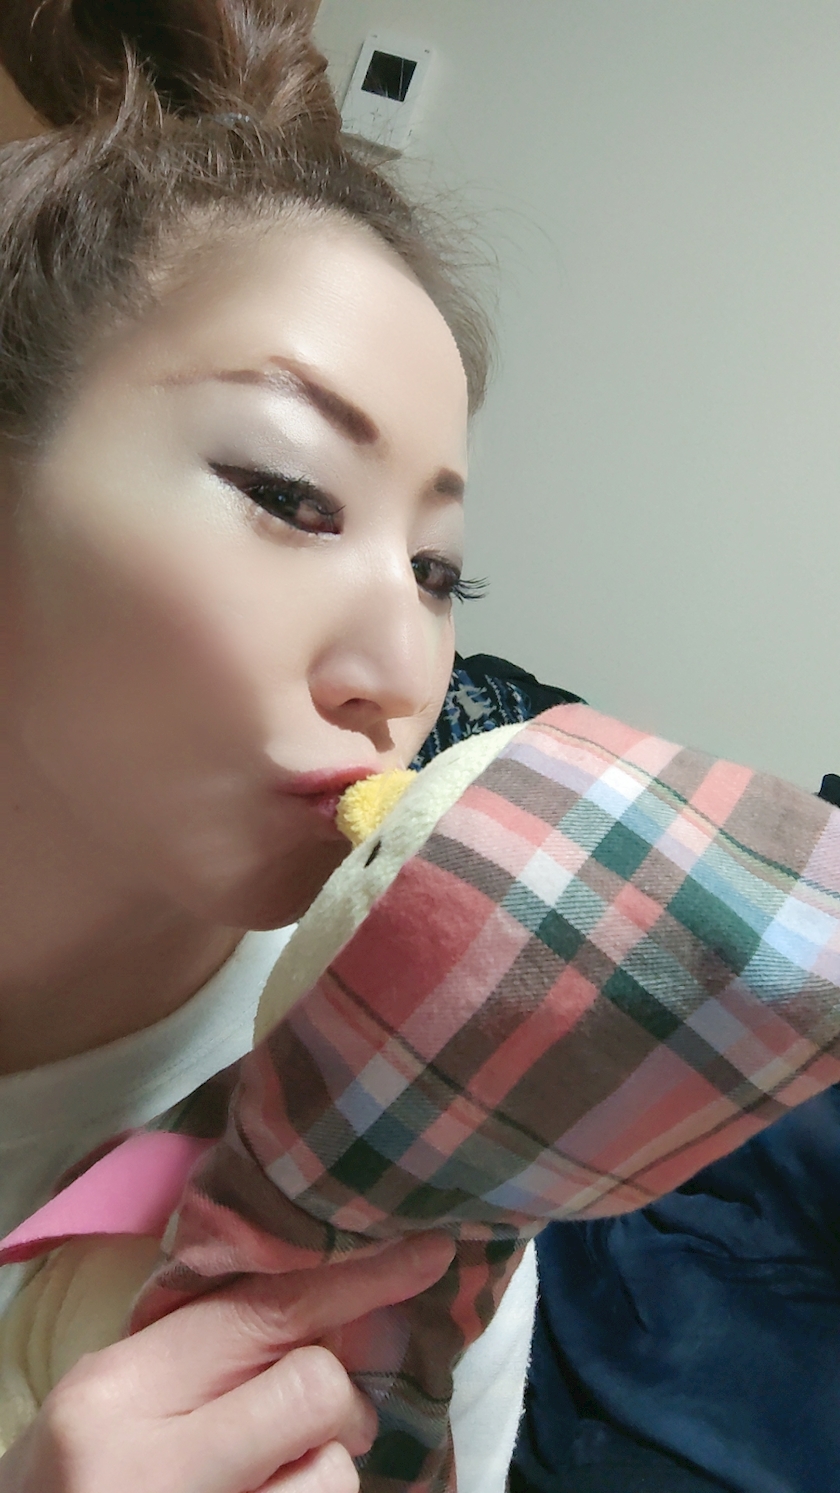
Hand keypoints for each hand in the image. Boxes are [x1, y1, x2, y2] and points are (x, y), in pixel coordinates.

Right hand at [0, 1232, 454, 1492]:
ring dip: (323, 1475)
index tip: (426, 1253)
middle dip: (338, 1403)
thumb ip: (204, 1353)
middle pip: (314, 1388)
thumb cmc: (77, 1479)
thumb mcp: (115, 1401)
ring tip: (270, 1485)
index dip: (356, 1279)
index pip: (263, 1310)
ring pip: (332, 1476)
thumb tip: (327, 1308)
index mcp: (119, 1391)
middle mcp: (153, 1465)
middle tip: (322, 1422)